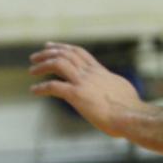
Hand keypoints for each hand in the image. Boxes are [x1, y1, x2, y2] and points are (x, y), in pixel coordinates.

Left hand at [28, 42, 142, 136]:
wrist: (131, 116)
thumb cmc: (130, 108)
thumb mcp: (121, 89)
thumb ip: (112, 86)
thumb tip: (114, 90)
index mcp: (100, 71)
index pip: (79, 53)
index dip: (64, 48)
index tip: (51, 46)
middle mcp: (90, 73)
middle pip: (66, 54)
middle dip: (48, 53)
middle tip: (35, 56)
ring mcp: (83, 82)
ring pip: (58, 64)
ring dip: (42, 65)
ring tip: (31, 70)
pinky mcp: (77, 95)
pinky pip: (54, 87)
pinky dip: (41, 87)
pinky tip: (34, 90)